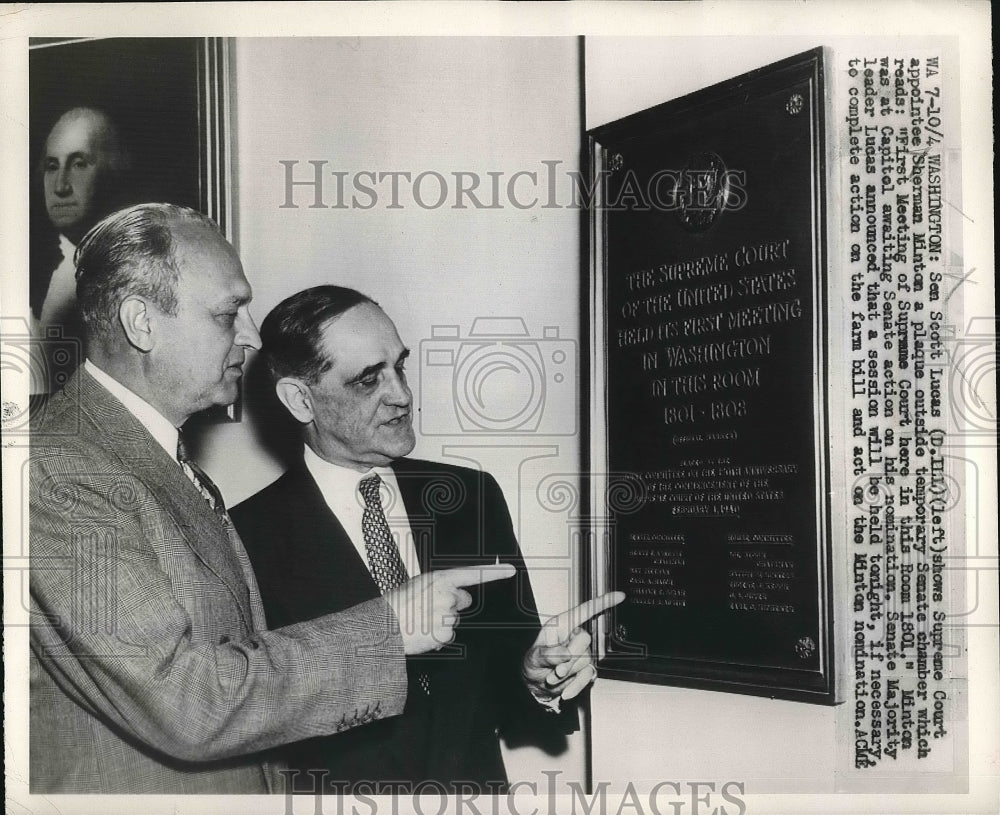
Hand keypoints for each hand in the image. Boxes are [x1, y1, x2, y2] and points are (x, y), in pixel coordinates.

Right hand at [385, 564, 515, 654]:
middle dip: (451, 605)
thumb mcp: (419, 585)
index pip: (474, 574)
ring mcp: (448, 615)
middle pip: (462, 601)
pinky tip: (423, 632)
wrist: (384, 626)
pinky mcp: (445, 633)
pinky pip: (448, 635)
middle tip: (429, 609)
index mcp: (440, 579)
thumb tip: (455, 595)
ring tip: (421, 622)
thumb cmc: (397, 604)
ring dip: (441, 622)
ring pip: (453, 619)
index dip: (495, 572)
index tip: (511, 570)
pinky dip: (438, 636)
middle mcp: (447, 595)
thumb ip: (440, 586)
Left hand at [522, 591, 625, 701]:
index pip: (585, 610)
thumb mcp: (534, 657)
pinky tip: (566, 690)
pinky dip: (576, 685)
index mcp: (562, 624)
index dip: (603, 602)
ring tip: (554, 676)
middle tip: (555, 669)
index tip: (619, 595)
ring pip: (587, 660)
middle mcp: (575, 636)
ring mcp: (583, 653)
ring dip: (569, 672)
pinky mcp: (587, 668)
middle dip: (569, 658)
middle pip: (585, 640)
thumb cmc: (533, 663)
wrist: (536, 685)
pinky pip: (588, 675)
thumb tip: (566, 654)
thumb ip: (549, 654)